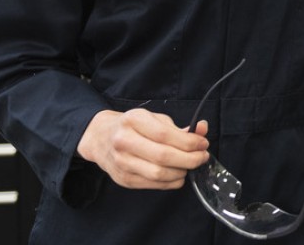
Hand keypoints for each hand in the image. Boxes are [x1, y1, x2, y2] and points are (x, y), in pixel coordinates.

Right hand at [76, 108, 209, 189]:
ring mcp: (122, 163)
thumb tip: (203, 129)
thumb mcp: (153, 119)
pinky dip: (171, 182)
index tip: (203, 143)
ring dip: (181, 172)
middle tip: (202, 157)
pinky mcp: (123, 179)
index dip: (189, 142)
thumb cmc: (131, 126)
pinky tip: (178, 174)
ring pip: (159, 174)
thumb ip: (178, 127)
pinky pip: (153, 185)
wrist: (100, 138)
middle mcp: (124, 142)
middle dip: (190, 159)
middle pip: (164, 157)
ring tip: (189, 165)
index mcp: (133, 121)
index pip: (165, 135)